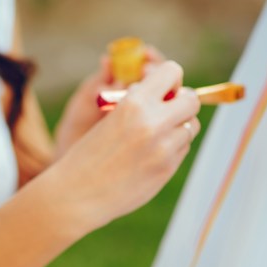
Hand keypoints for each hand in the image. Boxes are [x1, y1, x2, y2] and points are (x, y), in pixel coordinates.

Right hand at [46, 60, 200, 232]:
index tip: (161, 91)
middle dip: (181, 103)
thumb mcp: (109, 118)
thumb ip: (140, 105)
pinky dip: (172, 148)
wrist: (75, 194)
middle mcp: (153, 122)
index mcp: (134, 103)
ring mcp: (164, 148)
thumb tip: (172, 95)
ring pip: (191, 126)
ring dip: (178, 127)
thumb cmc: (87, 155)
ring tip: (154, 136)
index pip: (172, 72)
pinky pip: (183, 148)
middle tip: (166, 112)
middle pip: (191, 100)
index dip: (169, 81)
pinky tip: (149, 156)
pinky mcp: (167, 169)